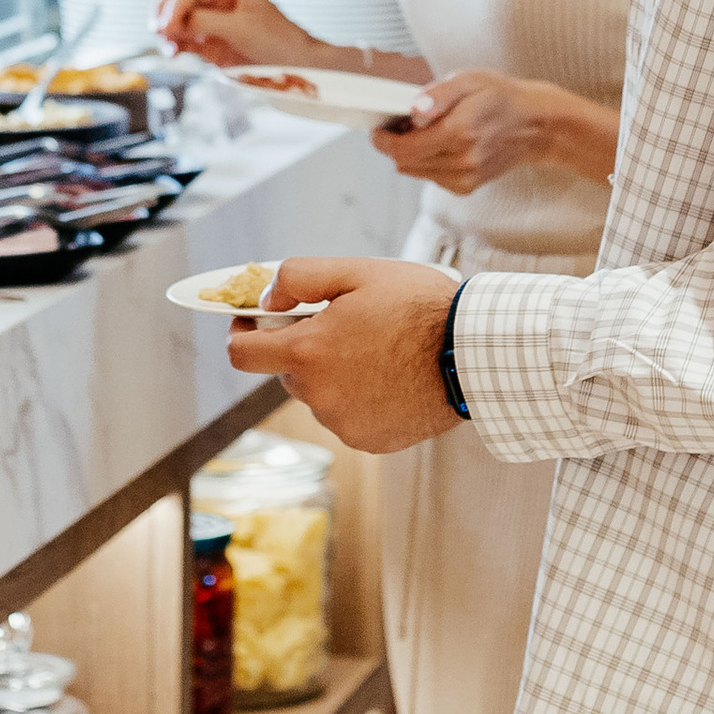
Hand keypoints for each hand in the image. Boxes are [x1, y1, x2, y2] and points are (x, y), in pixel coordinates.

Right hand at [153, 0, 324, 68]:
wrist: (295, 65)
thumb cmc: (277, 40)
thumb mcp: (240, 28)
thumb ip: (206, 22)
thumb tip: (173, 22)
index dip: (175, 6)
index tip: (165, 25)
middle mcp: (217, 1)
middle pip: (179, 0)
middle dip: (166, 14)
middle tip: (158, 31)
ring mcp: (212, 22)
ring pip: (178, 20)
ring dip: (167, 31)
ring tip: (166, 44)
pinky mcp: (210, 44)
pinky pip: (184, 40)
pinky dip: (174, 44)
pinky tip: (172, 51)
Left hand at [226, 254, 460, 452]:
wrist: (472, 354)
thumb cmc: (418, 306)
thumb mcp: (356, 271)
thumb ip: (299, 278)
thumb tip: (265, 298)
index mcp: (308, 353)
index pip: (242, 353)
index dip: (242, 332)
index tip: (254, 320)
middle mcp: (319, 396)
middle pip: (288, 371)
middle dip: (305, 348)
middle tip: (345, 325)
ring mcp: (344, 423)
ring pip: (320, 394)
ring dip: (335, 374)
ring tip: (380, 351)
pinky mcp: (369, 441)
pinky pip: (348, 416)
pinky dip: (360, 398)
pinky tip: (392, 377)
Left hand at [374, 71, 616, 193]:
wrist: (535, 124)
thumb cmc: (501, 97)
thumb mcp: (469, 80)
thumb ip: (438, 95)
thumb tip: (414, 111)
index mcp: (460, 132)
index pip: (405, 149)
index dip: (384, 141)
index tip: (378, 130)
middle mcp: (463, 160)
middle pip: (407, 163)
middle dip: (396, 146)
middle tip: (398, 125)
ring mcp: (467, 176)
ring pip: (418, 172)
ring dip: (412, 155)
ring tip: (425, 132)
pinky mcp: (470, 185)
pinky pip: (434, 179)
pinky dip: (429, 164)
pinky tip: (441, 146)